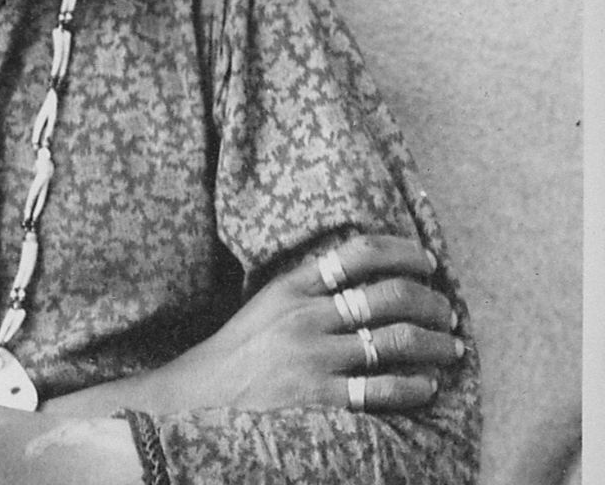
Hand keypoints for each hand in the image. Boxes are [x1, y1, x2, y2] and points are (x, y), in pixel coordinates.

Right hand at [46, 234, 465, 416]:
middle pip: (389, 295)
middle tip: (447, 312)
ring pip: (396, 340)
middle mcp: (305, 316)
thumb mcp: (267, 304)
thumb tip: (366, 273)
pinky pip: (382, 388)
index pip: (359, 252)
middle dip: (431, 302)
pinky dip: (415, 386)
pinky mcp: (318, 396)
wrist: (198, 395)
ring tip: (450, 347)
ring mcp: (312, 357)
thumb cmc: (239, 350)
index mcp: (292, 287)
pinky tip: (427, 386)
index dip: (403, 252)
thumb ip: (309, 288)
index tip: (428, 261)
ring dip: (435, 343)